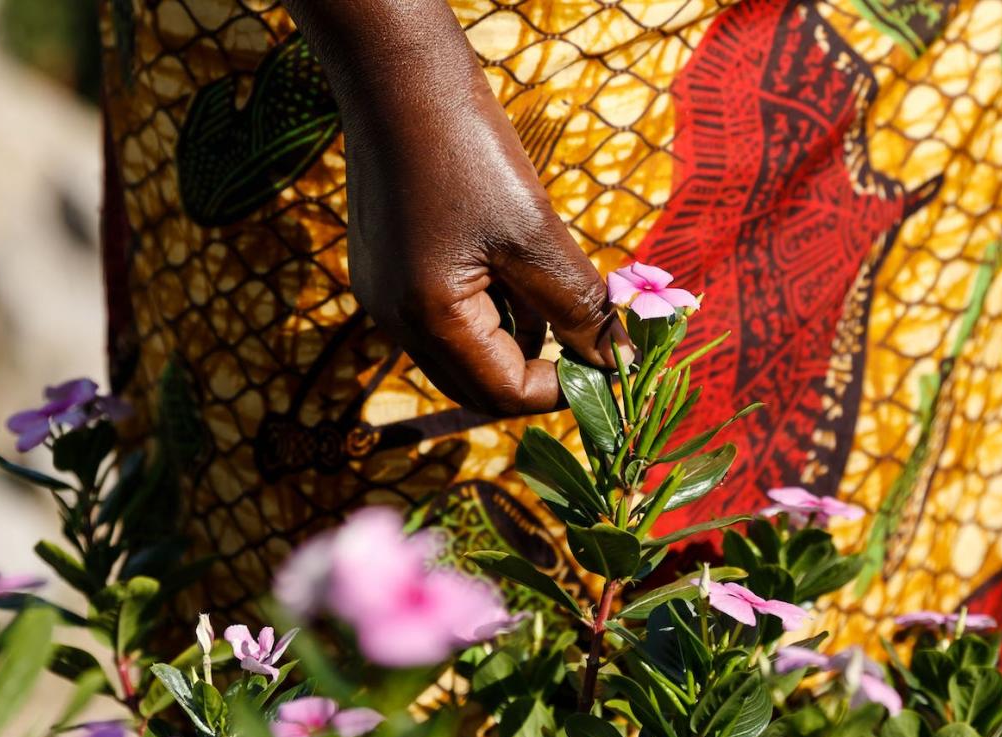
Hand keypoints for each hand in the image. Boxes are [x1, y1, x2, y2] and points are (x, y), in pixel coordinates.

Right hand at [285, 0, 628, 415]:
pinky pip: (440, 318)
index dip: (561, 388)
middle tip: (586, 339)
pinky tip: (513, 270)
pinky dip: (485, 312)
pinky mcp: (382, 271)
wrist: (398, 78)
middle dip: (536, 372)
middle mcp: (394, 321)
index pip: (503, 394)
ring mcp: (381, 297)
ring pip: (460, 352)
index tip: (607, 362)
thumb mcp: (536, 234)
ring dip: (513, 341)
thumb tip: (620, 361)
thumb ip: (578, 307)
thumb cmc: (469, 149)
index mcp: (427, 319)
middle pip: (476, 386)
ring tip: (552, 293)